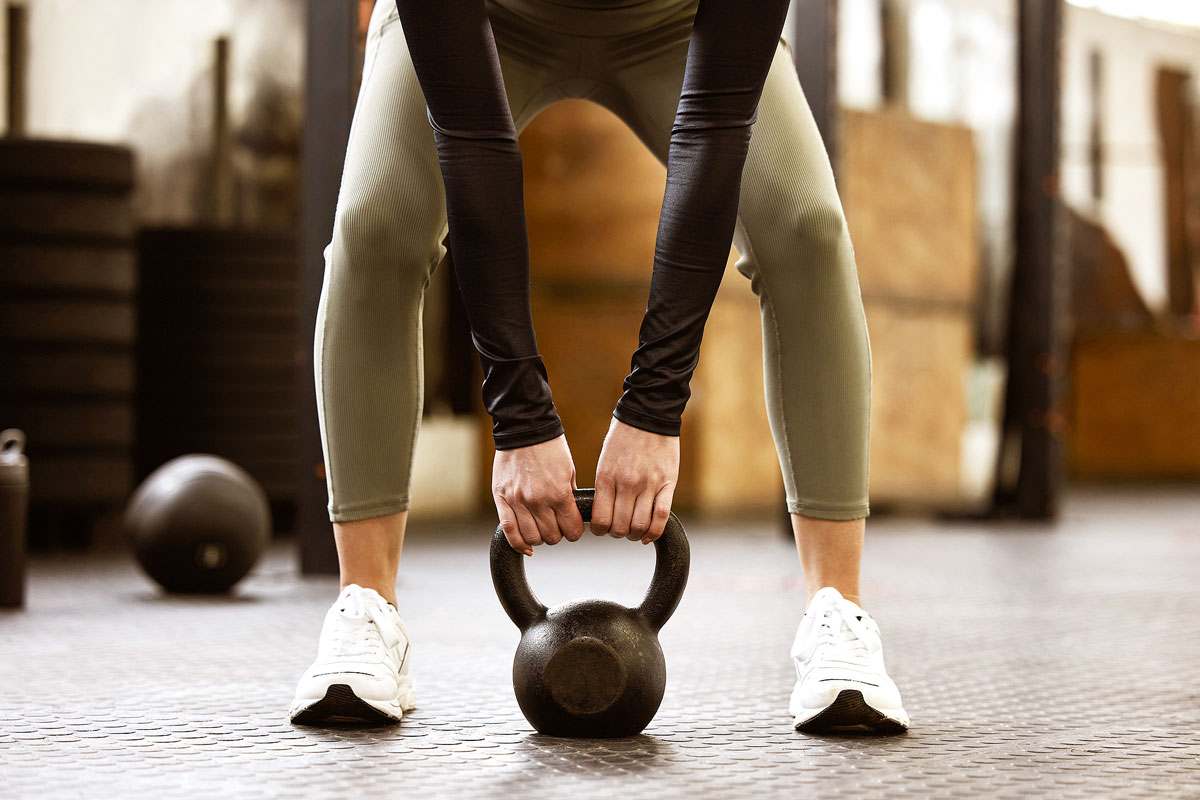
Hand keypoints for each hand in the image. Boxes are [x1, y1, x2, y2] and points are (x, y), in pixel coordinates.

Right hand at [492, 434, 584, 555]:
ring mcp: (517, 501)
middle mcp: (538, 501)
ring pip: (531, 538)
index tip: (573, 529)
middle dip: (558, 534)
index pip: (571, 530)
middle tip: (557, 525)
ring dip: (539, 538)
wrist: (524, 429)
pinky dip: (518, 544)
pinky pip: (509, 531)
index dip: (575, 532)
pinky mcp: (501, 499)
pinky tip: (526, 545)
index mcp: (559, 493)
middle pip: (552, 537)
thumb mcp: (569, 471)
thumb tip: (571, 516)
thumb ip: (569, 496)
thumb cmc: (550, 448)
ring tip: (541, 528)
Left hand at [592, 417, 679, 543]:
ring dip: (635, 535)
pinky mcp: (668, 483)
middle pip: (620, 527)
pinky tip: (649, 534)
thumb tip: (603, 513)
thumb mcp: (605, 461)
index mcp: (606, 477)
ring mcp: (648, 484)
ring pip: (640, 526)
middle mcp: (626, 484)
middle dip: (617, 534)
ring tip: (634, 532)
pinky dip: (655, 531)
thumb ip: (605, 487)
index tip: (601, 529)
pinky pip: (662, 516)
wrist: (649, 414)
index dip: (599, 531)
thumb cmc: (624, 437)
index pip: (600, 520)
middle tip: (619, 530)